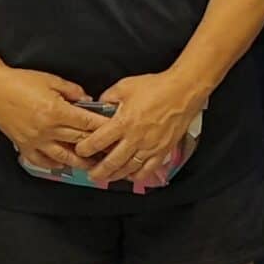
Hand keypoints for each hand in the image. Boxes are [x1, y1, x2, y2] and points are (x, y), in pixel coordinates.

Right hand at [0, 67, 106, 172]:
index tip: (116, 131)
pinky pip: (42, 161)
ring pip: (63, 157)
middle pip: (78, 142)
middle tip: (112, 152)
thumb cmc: (21, 81)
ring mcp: (35, 140)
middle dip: (97, 148)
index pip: (86, 123)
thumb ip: (72, 91)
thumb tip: (88, 100)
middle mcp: (47, 129)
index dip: (103, 128)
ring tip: (93, 166)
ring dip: (80, 163)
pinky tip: (64, 165)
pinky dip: (54, 165)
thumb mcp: (51, 80)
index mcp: (56, 111)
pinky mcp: (24, 146)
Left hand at [76, 71, 210, 185]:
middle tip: (90, 174)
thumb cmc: (157, 87)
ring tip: (106, 177)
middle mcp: (135, 138)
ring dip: (115, 175)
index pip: (98, 141)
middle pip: (111, 162)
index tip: (80, 151)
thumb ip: (108, 97)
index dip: (85, 149)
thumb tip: (99, 105)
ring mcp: (150, 146)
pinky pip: (148, 169)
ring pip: (129, 169)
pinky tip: (131, 175)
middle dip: (98, 171)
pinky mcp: (163, 150)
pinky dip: (137, 175)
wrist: (183, 91)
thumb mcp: (125, 86)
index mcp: (123, 122)